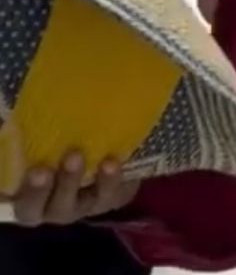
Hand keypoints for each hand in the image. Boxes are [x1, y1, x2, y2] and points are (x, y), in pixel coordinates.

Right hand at [3, 152, 138, 225]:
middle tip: (74, 156)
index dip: (31, 191)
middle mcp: (56, 207)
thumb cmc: (53, 149)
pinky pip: (117, 195)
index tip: (37, 170)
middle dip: (66, 182)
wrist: (90, 152)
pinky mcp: (112, 200)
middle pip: (57, 206)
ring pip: (92, 202)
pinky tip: (123, 161)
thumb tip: (36, 115)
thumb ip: (39, 141)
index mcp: (31, 197)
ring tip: (108, 162)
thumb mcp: (44, 146)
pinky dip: (121, 179)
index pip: (25, 203)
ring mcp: (86, 206)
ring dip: (101, 182)